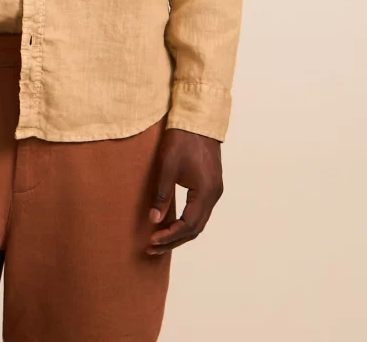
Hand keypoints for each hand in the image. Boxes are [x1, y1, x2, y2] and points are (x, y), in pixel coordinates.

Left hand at [145, 127, 223, 255]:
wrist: (197, 119)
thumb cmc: (182, 139)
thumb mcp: (167, 167)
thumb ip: (162, 195)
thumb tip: (154, 220)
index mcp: (206, 192)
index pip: (188, 225)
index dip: (169, 236)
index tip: (152, 241)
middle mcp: (214, 195)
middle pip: (195, 228)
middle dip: (174, 239)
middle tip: (152, 248)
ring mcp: (214, 190)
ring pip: (198, 221)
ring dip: (180, 233)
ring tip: (159, 240)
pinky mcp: (210, 185)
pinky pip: (199, 211)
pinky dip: (186, 221)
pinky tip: (172, 223)